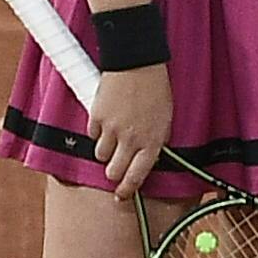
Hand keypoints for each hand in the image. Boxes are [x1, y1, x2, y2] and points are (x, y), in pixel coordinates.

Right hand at [88, 65, 175, 198]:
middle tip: (115, 166)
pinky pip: (92, 134)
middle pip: (113, 171)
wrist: (137, 63)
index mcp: (152, 141)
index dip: (127, 189)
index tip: (122, 194)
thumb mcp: (165, 118)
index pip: (137, 175)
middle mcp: (131, 139)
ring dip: (106, 150)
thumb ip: (155, 140)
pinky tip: (107, 119)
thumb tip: (147, 157)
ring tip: (114, 134)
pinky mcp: (96, 117)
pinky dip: (98, 131)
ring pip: (100, 155)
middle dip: (113, 172)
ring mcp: (112, 129)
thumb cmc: (155, 88)